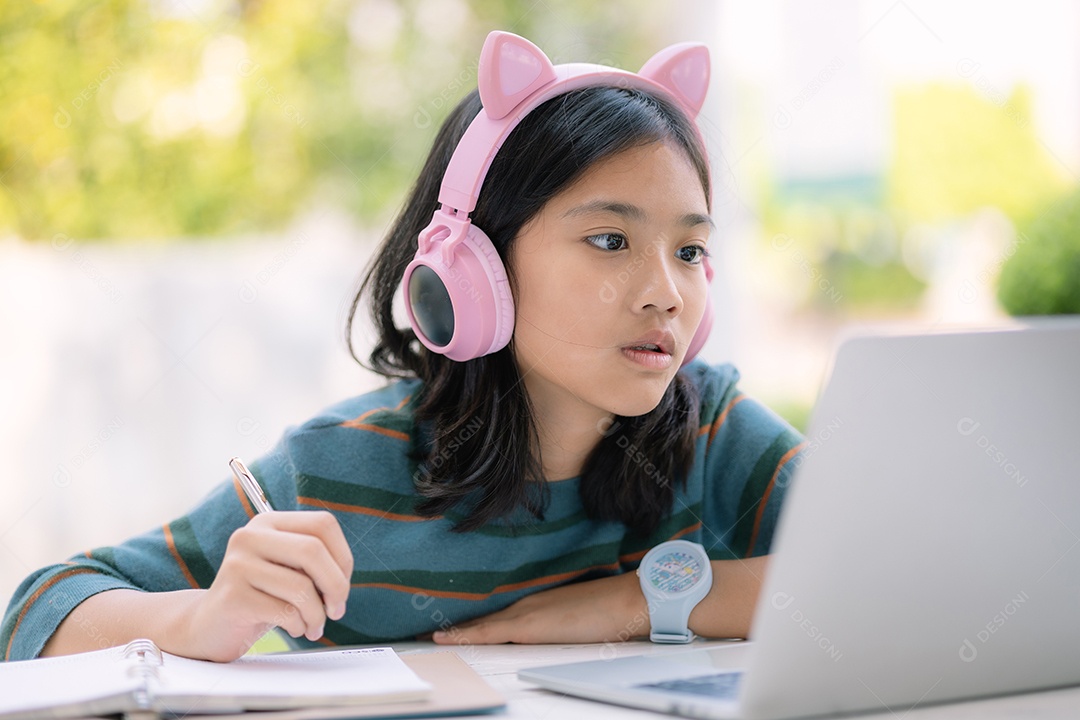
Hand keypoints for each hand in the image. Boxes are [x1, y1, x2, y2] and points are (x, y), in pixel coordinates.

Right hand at [186, 511, 352, 660]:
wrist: (211, 626)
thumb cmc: (261, 597)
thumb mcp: (288, 570)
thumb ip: (315, 563)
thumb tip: (344, 575)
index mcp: (269, 523)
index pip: (322, 524)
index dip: (343, 556)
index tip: (342, 583)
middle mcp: (250, 536)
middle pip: (313, 550)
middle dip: (336, 585)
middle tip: (337, 609)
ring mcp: (238, 564)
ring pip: (301, 586)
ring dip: (317, 614)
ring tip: (314, 625)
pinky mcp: (233, 596)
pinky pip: (285, 611)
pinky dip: (300, 626)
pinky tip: (295, 629)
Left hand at [431, 572, 647, 644]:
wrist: (630, 599)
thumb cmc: (614, 610)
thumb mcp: (582, 620)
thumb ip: (563, 626)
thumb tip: (557, 637)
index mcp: (538, 604)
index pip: (497, 617)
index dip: (471, 624)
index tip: (447, 630)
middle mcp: (527, 604)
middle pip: (483, 619)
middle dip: (456, 628)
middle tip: (424, 634)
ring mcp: (526, 612)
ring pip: (480, 625)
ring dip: (454, 633)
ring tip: (424, 637)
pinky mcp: (529, 624)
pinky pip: (488, 632)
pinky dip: (464, 635)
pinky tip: (443, 638)